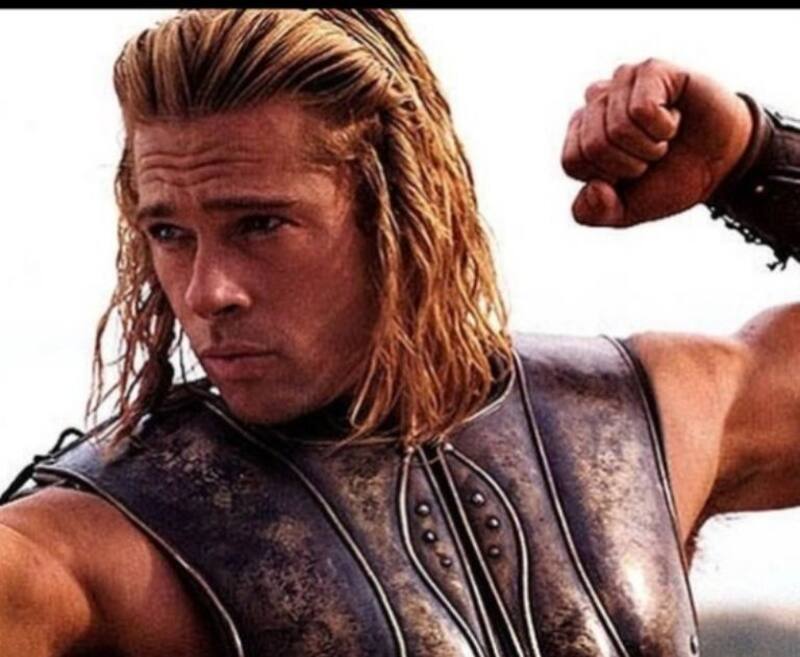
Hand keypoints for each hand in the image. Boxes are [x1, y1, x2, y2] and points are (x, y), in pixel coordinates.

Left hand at [561, 58, 752, 226]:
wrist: (722, 165)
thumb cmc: (668, 180)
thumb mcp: (625, 210)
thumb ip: (594, 213)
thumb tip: (594, 188)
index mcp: (579, 133)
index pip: (573, 162)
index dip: (607, 178)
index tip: (630, 173)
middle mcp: (594, 102)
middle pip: (593, 146)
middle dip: (630, 165)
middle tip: (651, 156)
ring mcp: (621, 81)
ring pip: (618, 128)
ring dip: (649, 147)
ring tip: (664, 138)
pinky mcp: (651, 69)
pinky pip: (642, 109)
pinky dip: (663, 127)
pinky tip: (674, 119)